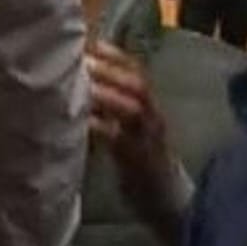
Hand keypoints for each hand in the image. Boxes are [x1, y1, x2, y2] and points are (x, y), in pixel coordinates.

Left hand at [89, 42, 183, 243]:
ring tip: (79, 83)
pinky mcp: (141, 162)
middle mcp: (153, 119)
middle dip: (108, 68)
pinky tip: (80, 121)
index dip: (114, 54)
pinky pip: (119, 139)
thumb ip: (111, 107)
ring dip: (104, 93)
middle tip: (79, 60)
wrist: (167, 204)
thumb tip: (78, 83)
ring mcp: (149, 140)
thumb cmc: (141, 164)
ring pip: (133, 107)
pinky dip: (99, 127)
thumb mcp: (128, 130)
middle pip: (136, 84)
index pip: (136, 71)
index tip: (88, 41)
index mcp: (150, 108)